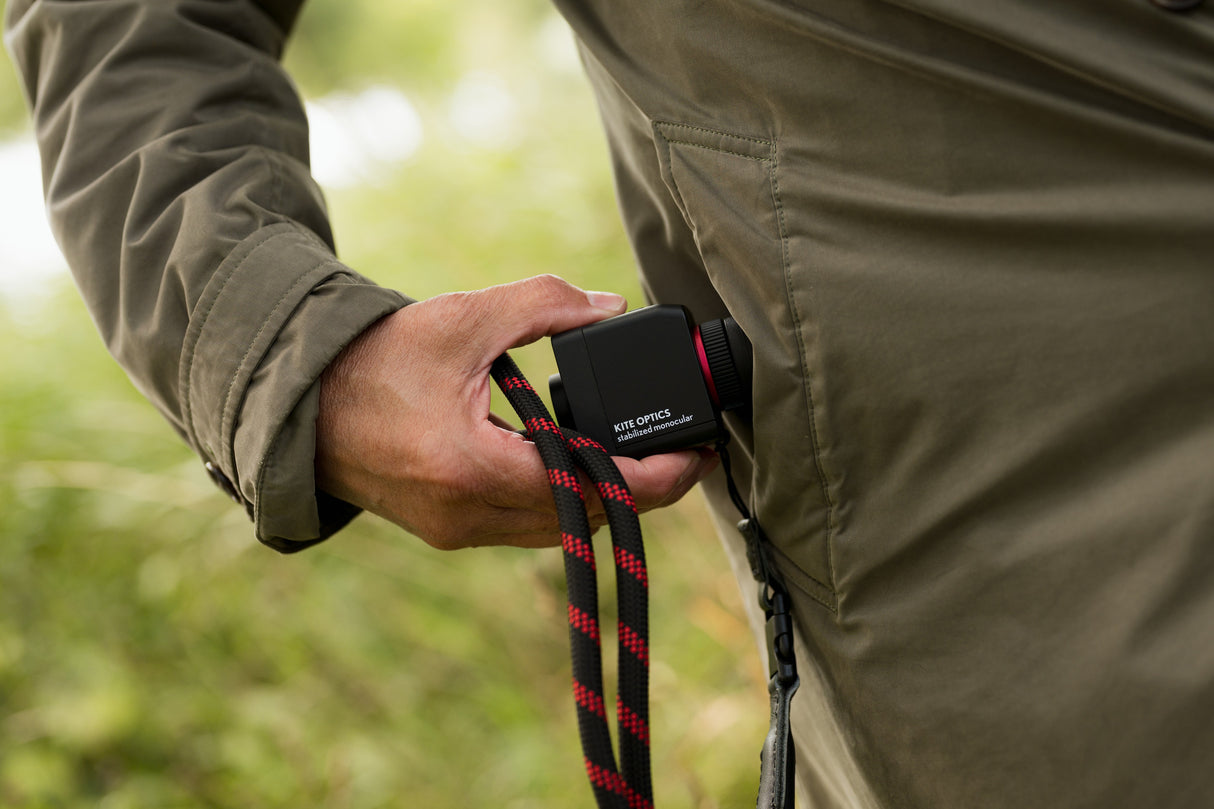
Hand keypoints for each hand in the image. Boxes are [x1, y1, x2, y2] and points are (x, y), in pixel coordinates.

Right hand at [315, 275, 718, 549]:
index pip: (593, 488)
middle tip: (685, 450)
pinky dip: (565, 499)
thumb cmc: (374, 360)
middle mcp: (469, 515)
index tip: (699, 452)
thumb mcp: (462, 318)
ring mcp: (459, 532)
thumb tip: (610, 307)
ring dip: (605, 496)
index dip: (658, 476)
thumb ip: (542, 304)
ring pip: (560, 528)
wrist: (300, 404)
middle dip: (644, 487)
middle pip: (587, 517)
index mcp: (472, 468)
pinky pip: (529, 526)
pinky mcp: (451, 531)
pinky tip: (581, 462)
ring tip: (641, 453)